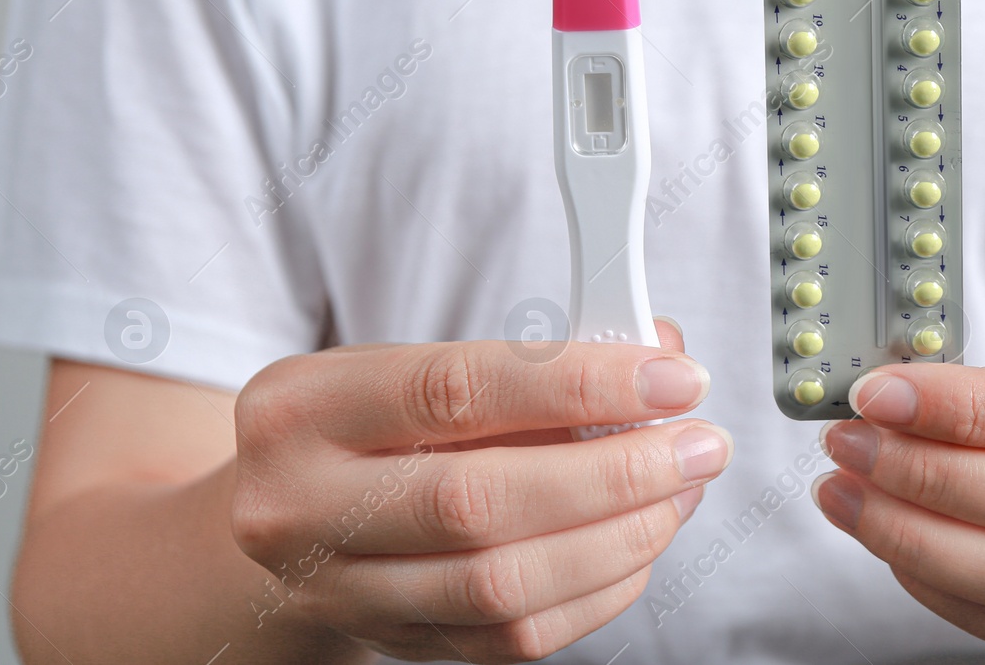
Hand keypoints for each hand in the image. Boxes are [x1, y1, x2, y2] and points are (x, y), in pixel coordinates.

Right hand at [230, 320, 731, 662]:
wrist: (286, 513)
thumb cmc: (371, 425)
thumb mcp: (417, 365)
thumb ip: (532, 358)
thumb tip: (657, 350)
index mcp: (302, 406)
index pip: (457, 389)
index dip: (579, 384)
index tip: (672, 380)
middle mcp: (300, 507)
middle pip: (480, 502)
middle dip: (616, 474)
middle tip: (698, 446)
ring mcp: (340, 590)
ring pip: (502, 584)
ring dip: (620, 537)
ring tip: (679, 493)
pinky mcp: (393, 646)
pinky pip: (513, 637)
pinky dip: (598, 590)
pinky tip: (637, 543)